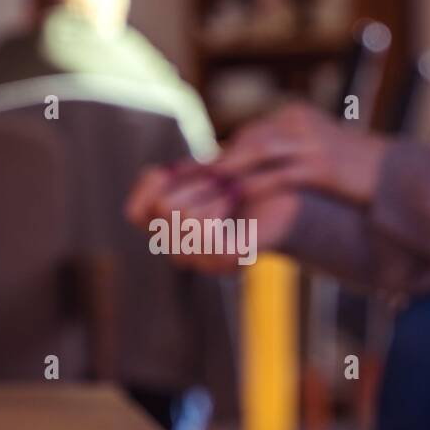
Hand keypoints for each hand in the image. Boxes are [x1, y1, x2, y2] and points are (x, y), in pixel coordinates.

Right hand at [125, 163, 300, 273]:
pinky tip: (233, 197)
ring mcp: (206, 261)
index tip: (177, 169)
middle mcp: (184, 253)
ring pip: (181, 214)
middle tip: (219, 182)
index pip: (136, 212)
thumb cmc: (247, 180)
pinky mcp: (230, 259)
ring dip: (209, 190)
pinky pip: (202, 230)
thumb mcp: (202, 173)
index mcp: (172, 233)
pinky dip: (216, 203)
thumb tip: (155, 174)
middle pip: (163, 208)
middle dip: (193, 182)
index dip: (151, 184)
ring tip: (230, 191)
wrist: (293, 193)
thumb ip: (173, 178)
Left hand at [212, 103, 387, 205]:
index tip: (198, 174)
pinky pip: (279, 176)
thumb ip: (284, 159)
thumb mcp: (315, 158)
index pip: (251, 135)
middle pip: (250, 141)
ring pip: (259, 154)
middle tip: (192, 184)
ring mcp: (313, 142)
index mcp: (297, 117)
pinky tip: (238, 203)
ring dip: (230, 174)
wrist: (398, 178)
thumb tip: (248, 175)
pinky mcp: (322, 165)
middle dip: (220, 163)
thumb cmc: (354, 176)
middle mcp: (301, 123)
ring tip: (208, 193)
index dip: (223, 155)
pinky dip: (254, 189)